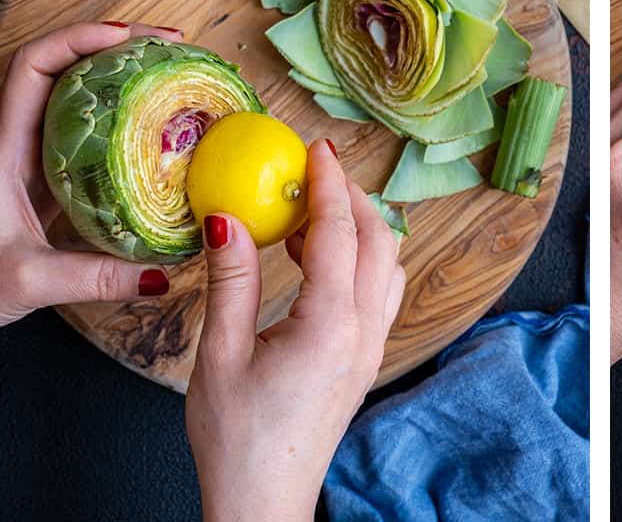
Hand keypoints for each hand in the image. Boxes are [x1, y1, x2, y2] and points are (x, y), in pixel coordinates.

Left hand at [0, 21, 183, 325]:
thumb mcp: (29, 281)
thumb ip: (94, 278)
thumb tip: (161, 275)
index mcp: (3, 150)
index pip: (35, 66)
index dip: (82, 38)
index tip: (133, 38)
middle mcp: (18, 144)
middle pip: (66, 67)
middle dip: (118, 46)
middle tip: (172, 50)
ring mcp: (35, 161)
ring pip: (80, 99)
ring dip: (124, 79)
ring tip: (173, 77)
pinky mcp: (49, 183)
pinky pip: (91, 137)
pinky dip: (126, 122)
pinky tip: (159, 133)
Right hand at [186, 138, 405, 521]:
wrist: (264, 498)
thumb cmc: (237, 437)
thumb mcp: (220, 353)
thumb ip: (231, 280)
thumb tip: (226, 218)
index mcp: (330, 326)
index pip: (338, 233)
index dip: (328, 184)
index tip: (317, 148)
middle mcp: (364, 331)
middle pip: (380, 241)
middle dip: (353, 198)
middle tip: (316, 172)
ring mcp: (372, 347)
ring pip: (389, 266)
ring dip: (362, 229)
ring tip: (310, 216)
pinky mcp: (367, 359)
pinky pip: (380, 292)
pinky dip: (361, 260)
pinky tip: (318, 261)